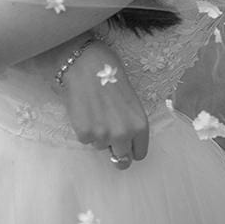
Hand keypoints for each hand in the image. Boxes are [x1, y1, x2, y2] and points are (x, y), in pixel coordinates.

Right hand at [56, 39, 148, 169]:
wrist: (85, 63)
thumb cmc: (110, 72)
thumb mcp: (131, 99)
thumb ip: (130, 121)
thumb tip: (124, 137)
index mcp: (140, 125)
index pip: (139, 154)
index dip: (132, 148)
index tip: (126, 144)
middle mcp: (124, 134)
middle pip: (122, 160)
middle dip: (116, 151)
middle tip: (108, 136)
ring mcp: (103, 136)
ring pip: (100, 147)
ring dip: (98, 136)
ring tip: (94, 112)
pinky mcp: (84, 134)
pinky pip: (85, 139)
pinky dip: (84, 129)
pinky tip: (84, 110)